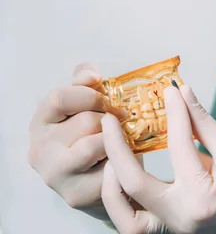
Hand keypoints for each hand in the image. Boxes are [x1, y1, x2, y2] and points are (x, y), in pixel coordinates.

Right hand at [28, 64, 120, 221]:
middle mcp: (39, 151)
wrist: (101, 180)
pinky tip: (121, 162)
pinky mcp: (75, 195)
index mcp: (40, 123)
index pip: (59, 99)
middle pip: (85, 121)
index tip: (107, 99)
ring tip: (120, 142)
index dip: (89, 95)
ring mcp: (55, 175)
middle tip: (122, 123)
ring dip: (116, 141)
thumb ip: (84, 83)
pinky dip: (121, 162)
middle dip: (110, 119)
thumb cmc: (91, 136)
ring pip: (95, 144)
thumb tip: (91, 73)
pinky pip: (109, 169)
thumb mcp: (84, 105)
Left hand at [101, 85, 215, 233]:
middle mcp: (183, 220)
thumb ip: (204, 123)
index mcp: (201, 198)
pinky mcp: (176, 232)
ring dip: (112, 189)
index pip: (178, 147)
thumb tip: (182, 93)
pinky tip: (123, 180)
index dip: (174, 113)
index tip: (169, 90)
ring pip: (126, 220)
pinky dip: (126, 204)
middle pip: (133, 187)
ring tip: (110, 159)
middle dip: (115, 149)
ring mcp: (177, 232)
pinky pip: (139, 223)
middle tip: (108, 121)